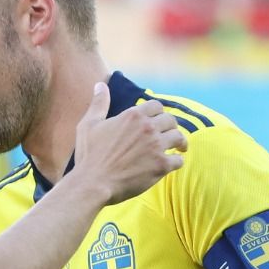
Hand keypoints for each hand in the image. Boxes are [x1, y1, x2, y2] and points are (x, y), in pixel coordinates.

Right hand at [69, 83, 186, 204]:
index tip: (158, 119)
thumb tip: (100, 84)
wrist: (93, 183)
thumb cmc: (89, 155)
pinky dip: (177, 161)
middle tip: (169, 134)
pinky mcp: (161, 166)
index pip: (156, 105)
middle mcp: (148, 128)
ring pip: (179, 137)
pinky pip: (178, 160)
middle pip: (171, 120)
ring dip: (179, 142)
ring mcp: (156, 147)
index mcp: (133, 116)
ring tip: (178, 147)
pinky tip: (173, 163)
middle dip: (171, 126)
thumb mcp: (89, 124)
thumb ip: (99, 103)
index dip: (158, 112)